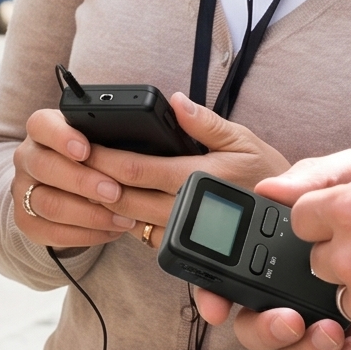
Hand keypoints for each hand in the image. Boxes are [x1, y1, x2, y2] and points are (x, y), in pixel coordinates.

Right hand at [8, 107, 131, 248]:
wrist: (63, 186)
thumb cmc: (92, 156)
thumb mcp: (99, 136)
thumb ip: (115, 130)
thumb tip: (158, 126)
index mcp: (42, 129)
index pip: (41, 125)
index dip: (61, 137)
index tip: (86, 150)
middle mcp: (27, 157)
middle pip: (44, 166)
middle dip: (82, 181)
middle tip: (114, 191)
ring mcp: (23, 189)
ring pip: (47, 203)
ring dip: (88, 213)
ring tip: (122, 218)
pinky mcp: (27, 220)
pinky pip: (51, 231)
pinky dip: (85, 234)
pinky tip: (111, 230)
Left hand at [84, 95, 287, 239]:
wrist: (284, 215)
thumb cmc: (262, 172)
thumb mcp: (241, 138)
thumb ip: (205, 122)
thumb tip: (177, 101)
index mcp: (197, 176)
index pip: (138, 169)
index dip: (103, 159)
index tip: (80, 147)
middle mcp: (186, 207)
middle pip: (125, 198)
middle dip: (92, 182)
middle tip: (66, 166)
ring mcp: (184, 231)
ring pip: (131, 220)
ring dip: (102, 205)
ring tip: (77, 184)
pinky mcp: (184, 247)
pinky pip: (146, 236)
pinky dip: (124, 221)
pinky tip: (108, 205)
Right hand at [190, 148, 350, 349]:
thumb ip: (314, 178)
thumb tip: (269, 189)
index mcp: (285, 251)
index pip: (231, 273)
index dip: (212, 291)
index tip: (218, 304)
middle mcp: (295, 291)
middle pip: (251, 323)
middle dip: (262, 328)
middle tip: (290, 319)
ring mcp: (323, 323)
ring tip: (333, 333)